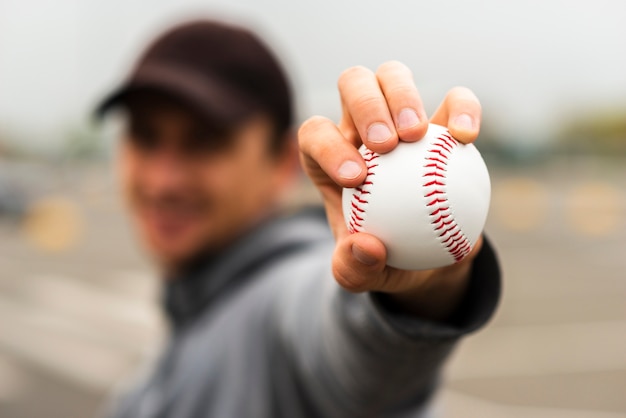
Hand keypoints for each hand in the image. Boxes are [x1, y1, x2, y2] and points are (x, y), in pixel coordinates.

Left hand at [298, 61, 482, 319]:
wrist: (430, 257)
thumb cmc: (387, 261)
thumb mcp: (363, 275)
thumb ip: (353, 268)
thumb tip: (364, 247)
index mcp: (332, 160)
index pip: (315, 134)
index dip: (327, 146)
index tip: (357, 179)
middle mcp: (363, 130)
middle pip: (352, 85)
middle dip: (365, 105)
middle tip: (388, 145)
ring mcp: (404, 120)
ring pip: (393, 76)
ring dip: (402, 96)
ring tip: (418, 134)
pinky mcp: (446, 123)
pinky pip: (455, 100)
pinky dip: (462, 109)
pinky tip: (465, 137)